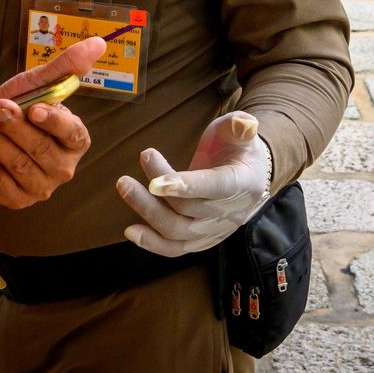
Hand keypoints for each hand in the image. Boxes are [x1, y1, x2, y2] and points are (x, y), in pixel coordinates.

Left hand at [0, 37, 101, 208]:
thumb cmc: (16, 108)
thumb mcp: (37, 84)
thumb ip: (66, 66)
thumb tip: (99, 42)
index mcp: (75, 140)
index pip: (72, 134)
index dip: (54, 122)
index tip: (34, 109)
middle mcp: (63, 168)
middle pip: (40, 149)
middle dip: (14, 127)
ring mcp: (40, 188)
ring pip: (18, 165)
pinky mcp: (15, 199)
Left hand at [116, 111, 271, 257]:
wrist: (249, 176)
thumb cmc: (238, 148)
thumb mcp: (240, 131)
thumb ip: (239, 127)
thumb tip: (243, 124)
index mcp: (242, 184)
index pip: (214, 187)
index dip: (186, 186)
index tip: (155, 182)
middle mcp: (229, 212)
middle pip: (188, 210)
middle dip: (156, 192)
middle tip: (131, 170)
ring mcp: (214, 229)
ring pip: (177, 230)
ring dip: (147, 212)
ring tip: (124, 186)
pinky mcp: (200, 239)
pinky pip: (175, 248)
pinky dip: (153, 243)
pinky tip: (130, 231)